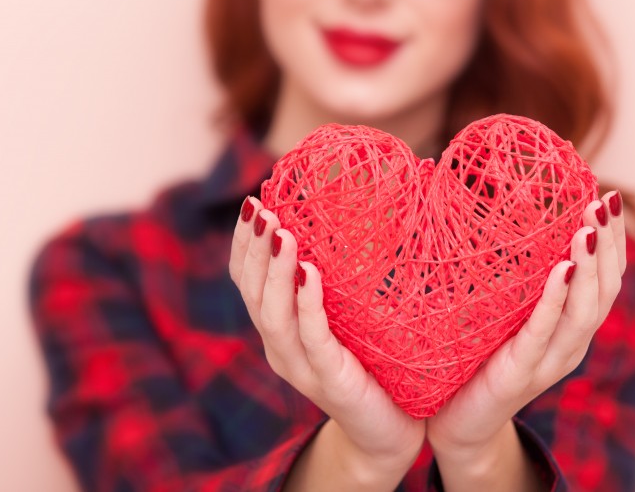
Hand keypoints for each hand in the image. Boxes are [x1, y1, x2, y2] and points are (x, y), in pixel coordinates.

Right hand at [229, 197, 425, 469]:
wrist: (390, 431)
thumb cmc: (371, 366)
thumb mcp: (345, 318)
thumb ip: (335, 283)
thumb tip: (349, 218)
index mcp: (279, 330)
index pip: (247, 281)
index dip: (244, 244)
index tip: (253, 203)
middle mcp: (280, 348)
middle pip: (252, 293)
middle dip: (254, 248)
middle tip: (262, 208)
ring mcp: (301, 367)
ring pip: (274, 316)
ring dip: (275, 271)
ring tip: (282, 233)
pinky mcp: (330, 381)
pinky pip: (313, 339)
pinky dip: (307, 304)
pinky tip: (309, 274)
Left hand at [426, 191, 626, 455]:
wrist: (456, 425)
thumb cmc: (477, 363)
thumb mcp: (503, 315)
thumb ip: (514, 280)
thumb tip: (500, 218)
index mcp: (569, 330)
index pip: (605, 280)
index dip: (612, 241)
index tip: (609, 197)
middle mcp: (570, 346)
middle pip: (605, 291)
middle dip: (608, 244)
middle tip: (605, 201)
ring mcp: (549, 363)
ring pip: (584, 312)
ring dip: (589, 266)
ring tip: (587, 228)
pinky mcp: (521, 375)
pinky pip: (543, 332)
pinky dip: (556, 299)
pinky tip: (562, 270)